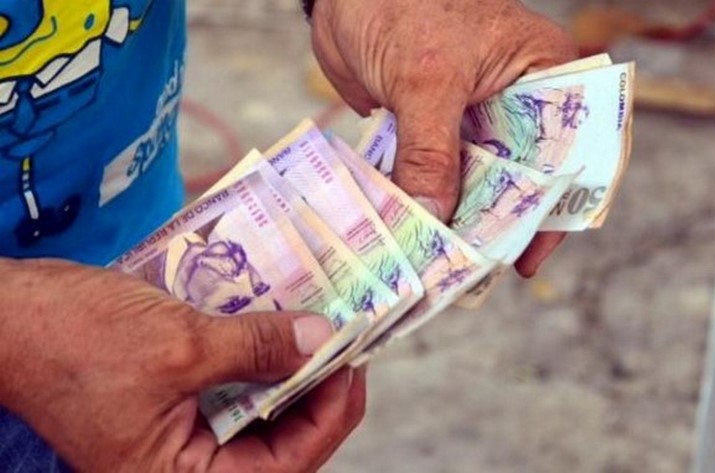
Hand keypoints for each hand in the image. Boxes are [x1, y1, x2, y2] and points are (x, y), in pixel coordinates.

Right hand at [0, 259, 364, 471]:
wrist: (8, 313)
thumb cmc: (72, 339)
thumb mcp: (179, 345)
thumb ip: (257, 348)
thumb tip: (323, 341)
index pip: (285, 465)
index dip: (330, 415)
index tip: (354, 363)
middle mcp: (182, 466)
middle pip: (276, 441)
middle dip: (316, 391)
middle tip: (346, 342)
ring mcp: (177, 434)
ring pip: (257, 411)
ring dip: (290, 370)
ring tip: (321, 328)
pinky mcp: (172, 400)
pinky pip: (231, 386)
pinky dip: (258, 357)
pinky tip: (281, 322)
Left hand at [311, 0, 576, 276]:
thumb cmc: (402, 3)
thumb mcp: (426, 78)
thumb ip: (432, 150)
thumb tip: (436, 218)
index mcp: (543, 74)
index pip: (574, 149)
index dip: (560, 205)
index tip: (529, 254)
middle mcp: (517, 103)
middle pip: (523, 178)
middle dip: (502, 223)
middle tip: (478, 272)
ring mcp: (475, 120)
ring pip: (478, 183)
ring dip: (461, 220)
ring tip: (444, 267)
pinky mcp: (434, 132)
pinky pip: (437, 177)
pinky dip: (426, 205)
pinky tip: (414, 238)